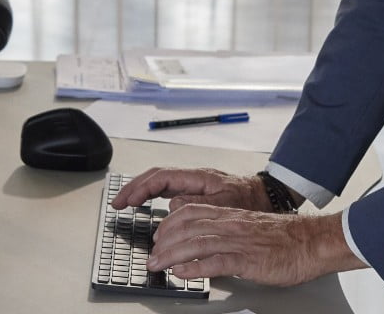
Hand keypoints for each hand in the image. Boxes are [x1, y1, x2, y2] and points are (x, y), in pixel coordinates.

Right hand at [109, 167, 268, 212]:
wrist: (266, 196)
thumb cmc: (250, 200)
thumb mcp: (225, 204)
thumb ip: (198, 204)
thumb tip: (171, 206)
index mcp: (198, 177)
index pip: (161, 178)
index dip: (141, 188)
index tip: (127, 201)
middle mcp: (192, 178)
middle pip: (155, 178)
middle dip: (133, 188)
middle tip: (117, 203)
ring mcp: (192, 184)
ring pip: (159, 183)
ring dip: (140, 192)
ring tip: (125, 203)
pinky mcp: (195, 192)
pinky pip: (167, 191)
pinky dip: (152, 196)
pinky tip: (145, 204)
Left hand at [147, 205, 363, 285]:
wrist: (314, 242)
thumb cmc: (286, 239)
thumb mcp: (251, 229)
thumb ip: (228, 233)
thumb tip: (206, 244)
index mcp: (231, 216)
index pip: (190, 212)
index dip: (169, 224)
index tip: (158, 237)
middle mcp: (231, 225)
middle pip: (186, 226)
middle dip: (163, 241)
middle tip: (151, 256)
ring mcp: (239, 241)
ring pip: (196, 242)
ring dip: (171, 254)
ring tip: (157, 265)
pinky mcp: (249, 260)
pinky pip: (216, 261)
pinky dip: (195, 267)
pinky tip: (183, 273)